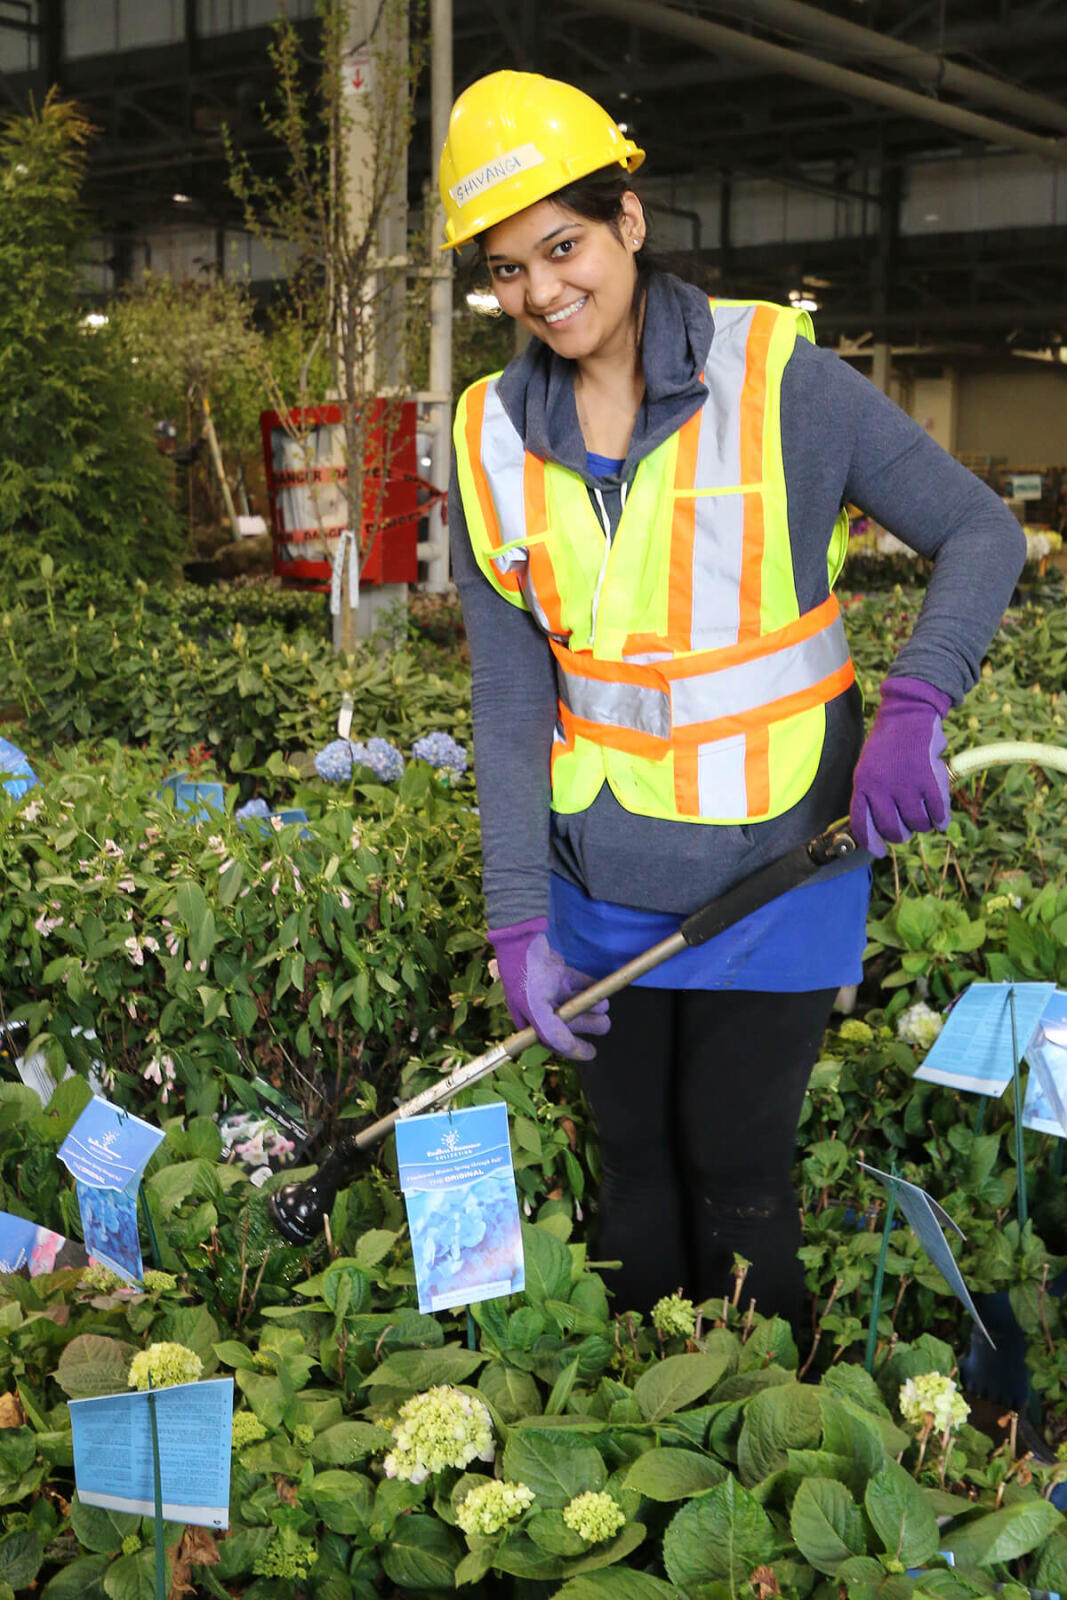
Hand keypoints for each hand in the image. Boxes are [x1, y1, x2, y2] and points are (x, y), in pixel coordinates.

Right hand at [488, 917, 610, 1060]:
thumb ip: (551, 1031)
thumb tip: (568, 1048)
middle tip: (605, 1024)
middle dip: (587, 1024)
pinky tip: (600, 987)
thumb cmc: (525, 977)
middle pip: (568, 1022)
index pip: (554, 1040)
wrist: (523, 941)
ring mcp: (549, 989)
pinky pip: (577, 983)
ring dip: (590, 1005)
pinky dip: (589, 986)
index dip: (573, 1047)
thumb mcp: (536, 1009)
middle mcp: (540, 1006)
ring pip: (574, 1003)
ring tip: (605, 1005)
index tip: (592, 1052)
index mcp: (530, 1018)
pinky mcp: (557, 973)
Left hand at [850, 676, 952, 858]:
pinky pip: (937, 812)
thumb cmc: (888, 743)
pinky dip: (940, 819)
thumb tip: (878, 827)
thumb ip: (871, 795)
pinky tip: (940, 818)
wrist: (908, 715)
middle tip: (908, 829)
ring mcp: (906, 784)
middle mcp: (882, 787)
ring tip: (925, 819)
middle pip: (893, 829)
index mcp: (863, 784)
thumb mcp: (868, 768)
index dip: (872, 843)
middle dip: (902, 835)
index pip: (862, 824)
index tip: (880, 851)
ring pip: (917, 824)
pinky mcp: (929, 780)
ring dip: (923, 826)